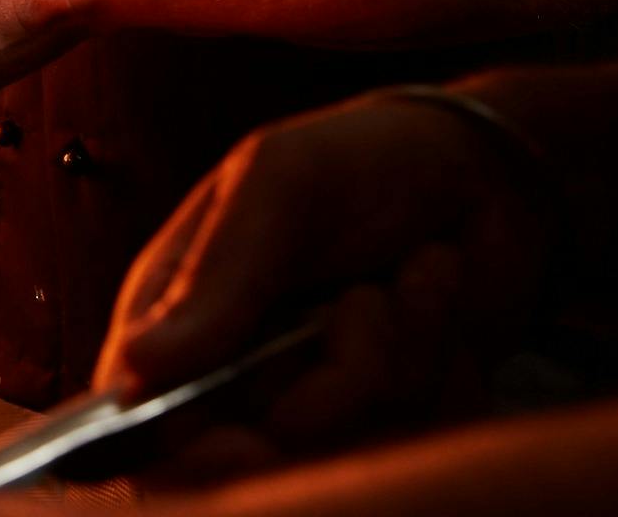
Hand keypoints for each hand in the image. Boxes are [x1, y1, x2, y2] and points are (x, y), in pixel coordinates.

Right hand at [96, 89, 558, 462]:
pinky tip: (434, 295)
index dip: (184, 456)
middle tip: (361, 303)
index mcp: (180, 316)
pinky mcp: (394, 417)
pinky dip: (442, 362)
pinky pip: (418, 437)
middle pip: (260, 455)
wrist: (476, 167)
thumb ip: (217, 277)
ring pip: (351, 446)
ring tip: (400, 277)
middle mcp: (241, 374)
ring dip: (397, 353)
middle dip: (331, 385)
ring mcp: (321, 399)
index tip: (251, 441)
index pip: (143, 422)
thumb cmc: (358, 160)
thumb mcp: (279, 188)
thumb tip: (142, 365)